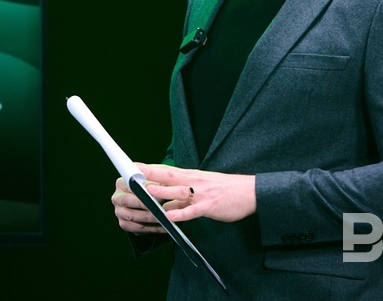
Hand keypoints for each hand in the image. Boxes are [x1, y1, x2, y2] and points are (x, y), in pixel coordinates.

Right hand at [111, 173, 165, 233]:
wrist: (152, 201)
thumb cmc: (154, 187)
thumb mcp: (154, 177)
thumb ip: (152, 175)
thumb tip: (156, 175)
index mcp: (121, 183)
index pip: (129, 185)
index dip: (142, 189)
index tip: (155, 192)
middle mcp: (117, 197)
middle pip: (128, 201)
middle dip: (146, 204)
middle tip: (160, 206)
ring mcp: (119, 212)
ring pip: (133, 216)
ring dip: (149, 217)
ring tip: (164, 217)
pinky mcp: (124, 224)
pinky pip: (137, 228)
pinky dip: (151, 228)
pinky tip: (162, 225)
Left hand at [141, 163, 255, 223]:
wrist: (249, 192)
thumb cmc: (225, 190)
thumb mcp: (202, 188)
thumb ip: (183, 197)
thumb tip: (166, 206)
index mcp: (192, 176)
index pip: (168, 170)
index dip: (151, 168)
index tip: (134, 165)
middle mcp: (194, 182)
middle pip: (169, 175)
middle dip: (150, 173)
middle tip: (133, 172)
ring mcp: (201, 194)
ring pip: (178, 192)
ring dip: (162, 191)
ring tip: (147, 192)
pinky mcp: (209, 206)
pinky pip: (192, 211)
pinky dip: (181, 214)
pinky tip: (170, 217)